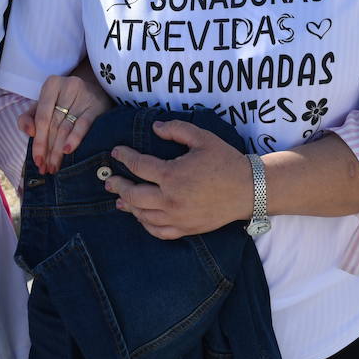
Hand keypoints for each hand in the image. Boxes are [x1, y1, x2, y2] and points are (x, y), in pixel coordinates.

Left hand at [17, 73, 111, 173]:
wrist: (95, 90)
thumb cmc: (64, 100)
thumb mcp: (44, 105)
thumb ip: (29, 117)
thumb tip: (29, 132)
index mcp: (51, 85)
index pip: (42, 118)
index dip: (38, 141)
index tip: (37, 160)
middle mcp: (68, 87)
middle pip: (54, 125)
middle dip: (48, 149)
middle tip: (45, 168)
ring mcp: (83, 95)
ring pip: (66, 127)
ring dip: (58, 150)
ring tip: (54, 166)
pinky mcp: (96, 105)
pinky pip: (83, 124)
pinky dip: (74, 138)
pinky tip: (67, 150)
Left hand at [105, 120, 252, 238]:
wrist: (249, 189)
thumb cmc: (225, 161)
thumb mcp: (202, 138)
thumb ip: (176, 129)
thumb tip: (154, 127)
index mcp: (172, 175)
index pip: (138, 166)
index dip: (124, 157)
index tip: (116, 152)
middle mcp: (170, 199)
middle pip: (133, 195)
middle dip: (118, 185)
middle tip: (109, 180)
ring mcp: (177, 217)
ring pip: (143, 215)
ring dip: (128, 206)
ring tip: (120, 199)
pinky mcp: (186, 229)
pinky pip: (158, 231)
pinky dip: (145, 224)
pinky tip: (141, 217)